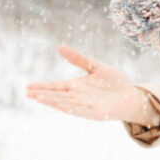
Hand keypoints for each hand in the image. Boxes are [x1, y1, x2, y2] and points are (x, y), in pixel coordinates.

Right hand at [26, 44, 141, 121]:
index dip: (43, 86)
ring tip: (39, 98)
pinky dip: (73, 109)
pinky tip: (63, 107)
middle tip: (28, 93)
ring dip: (54, 101)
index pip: (56, 86)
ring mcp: (87, 105)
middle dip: (44, 95)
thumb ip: (78, 58)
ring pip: (67, 103)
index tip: (28, 87)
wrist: (132, 95)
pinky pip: (83, 111)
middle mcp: (79, 97)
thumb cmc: (114, 82)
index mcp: (76, 86)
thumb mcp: (95, 66)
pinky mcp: (97, 112)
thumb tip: (59, 47)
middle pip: (58, 96)